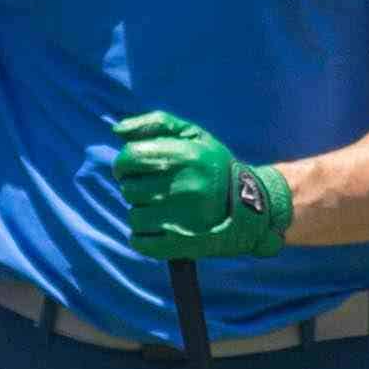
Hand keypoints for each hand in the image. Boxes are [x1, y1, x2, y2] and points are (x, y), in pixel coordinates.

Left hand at [110, 108, 292, 260]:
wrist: (252, 206)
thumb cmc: (213, 165)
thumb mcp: (192, 135)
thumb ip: (155, 124)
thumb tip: (117, 130)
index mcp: (184, 157)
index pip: (129, 158)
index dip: (125, 163)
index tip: (135, 168)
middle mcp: (182, 187)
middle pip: (128, 188)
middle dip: (136, 187)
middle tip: (156, 188)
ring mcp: (180, 219)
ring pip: (134, 216)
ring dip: (142, 212)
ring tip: (163, 208)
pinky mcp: (179, 245)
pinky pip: (140, 242)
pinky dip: (144, 236)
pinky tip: (161, 227)